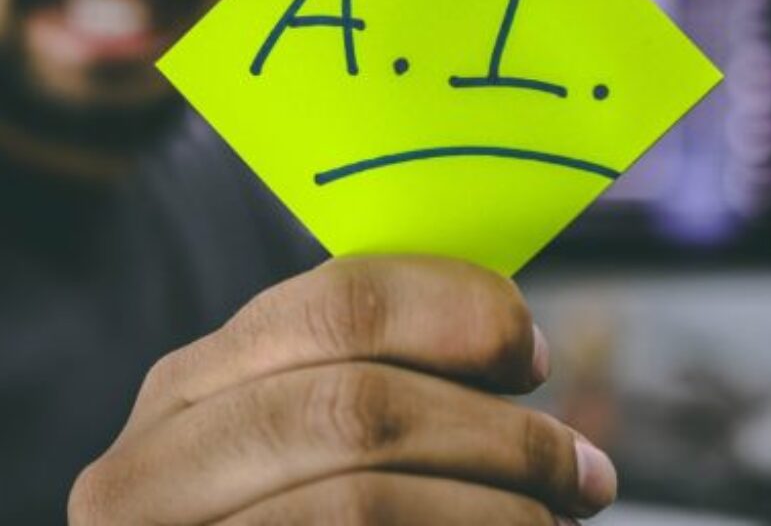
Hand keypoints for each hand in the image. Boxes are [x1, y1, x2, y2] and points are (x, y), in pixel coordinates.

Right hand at [68, 256, 616, 524]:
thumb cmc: (287, 510)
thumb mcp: (296, 440)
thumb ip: (363, 380)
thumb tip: (513, 343)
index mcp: (191, 388)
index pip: (337, 302)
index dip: (457, 314)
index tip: (531, 355)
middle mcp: (151, 466)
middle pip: (356, 406)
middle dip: (499, 436)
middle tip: (584, 470)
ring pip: (360, 501)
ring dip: (496, 509)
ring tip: (556, 521)